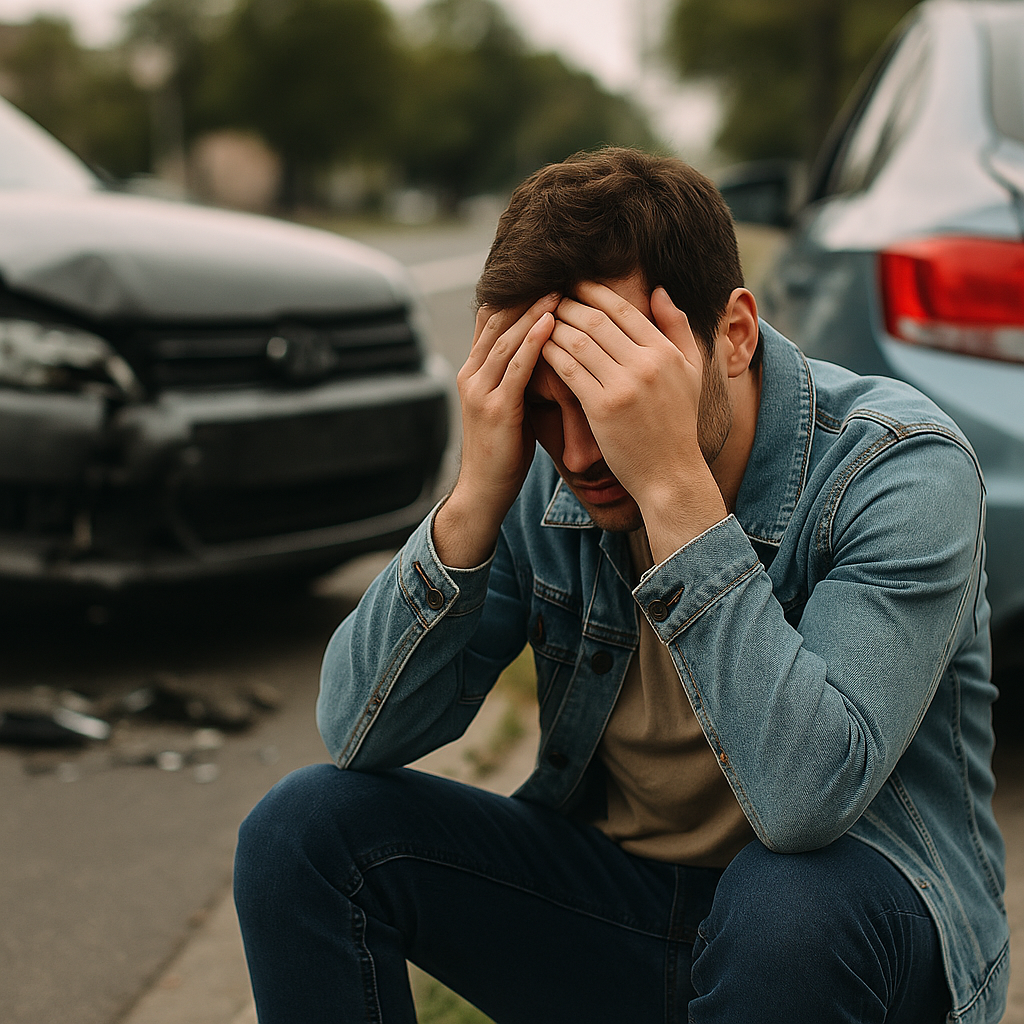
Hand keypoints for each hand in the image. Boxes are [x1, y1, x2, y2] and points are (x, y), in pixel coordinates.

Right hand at [433, 294, 558, 567]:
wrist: (485, 491)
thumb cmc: (505, 450)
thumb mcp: (511, 404)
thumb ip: (520, 376)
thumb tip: (550, 348)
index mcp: (475, 370)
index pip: (493, 317)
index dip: (516, 292)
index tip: (547, 270)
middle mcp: (471, 373)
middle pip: (497, 319)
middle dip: (526, 292)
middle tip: (556, 266)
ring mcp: (480, 390)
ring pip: (506, 337)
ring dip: (533, 309)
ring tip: (559, 285)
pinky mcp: (494, 408)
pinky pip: (516, 367)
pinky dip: (533, 341)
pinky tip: (552, 321)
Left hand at [542, 282, 726, 558]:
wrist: (670, 474)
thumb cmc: (677, 423)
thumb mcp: (691, 371)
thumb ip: (678, 328)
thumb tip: (658, 290)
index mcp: (665, 351)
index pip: (623, 309)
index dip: (594, 291)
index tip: (573, 284)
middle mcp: (646, 364)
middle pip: (596, 319)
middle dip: (567, 304)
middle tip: (547, 297)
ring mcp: (623, 386)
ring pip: (578, 341)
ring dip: (553, 326)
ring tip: (537, 319)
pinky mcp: (601, 408)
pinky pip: (568, 370)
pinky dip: (550, 354)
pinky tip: (537, 348)